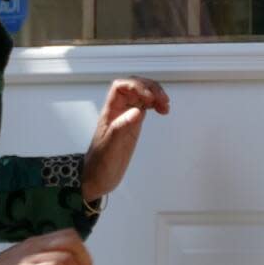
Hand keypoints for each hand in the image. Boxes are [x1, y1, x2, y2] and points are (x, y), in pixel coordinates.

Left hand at [81, 76, 169, 201]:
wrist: (97, 178)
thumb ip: (122, 128)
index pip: (120, 87)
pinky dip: (154, 104)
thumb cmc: (100, 164)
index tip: (150, 98)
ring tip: (165, 104)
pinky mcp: (132, 124)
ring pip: (140, 95)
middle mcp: (118, 111)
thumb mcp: (111, 147)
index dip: (137, 86)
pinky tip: (162, 110)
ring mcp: (125, 116)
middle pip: (133, 86)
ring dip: (154, 94)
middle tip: (163, 99)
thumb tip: (136, 111)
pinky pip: (144, 106)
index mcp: (110, 112)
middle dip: (149, 88)